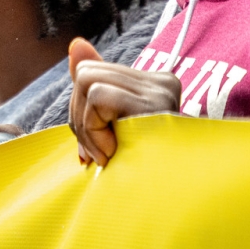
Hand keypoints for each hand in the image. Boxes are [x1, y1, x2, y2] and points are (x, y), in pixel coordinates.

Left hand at [67, 37, 180, 166]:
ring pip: (86, 81)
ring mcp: (160, 89)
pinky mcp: (155, 101)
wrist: (173, 205)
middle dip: (79, 118)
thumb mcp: (108, 130)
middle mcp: (160, 81)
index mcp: (151, 84)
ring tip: (110, 153)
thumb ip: (92, 90)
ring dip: (87, 127)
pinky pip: (97, 97)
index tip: (95, 148)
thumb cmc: (141, 174)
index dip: (81, 113)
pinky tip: (115, 152)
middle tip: (101, 153)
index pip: (90, 73)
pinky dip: (94, 130)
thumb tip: (75, 43)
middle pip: (84, 73)